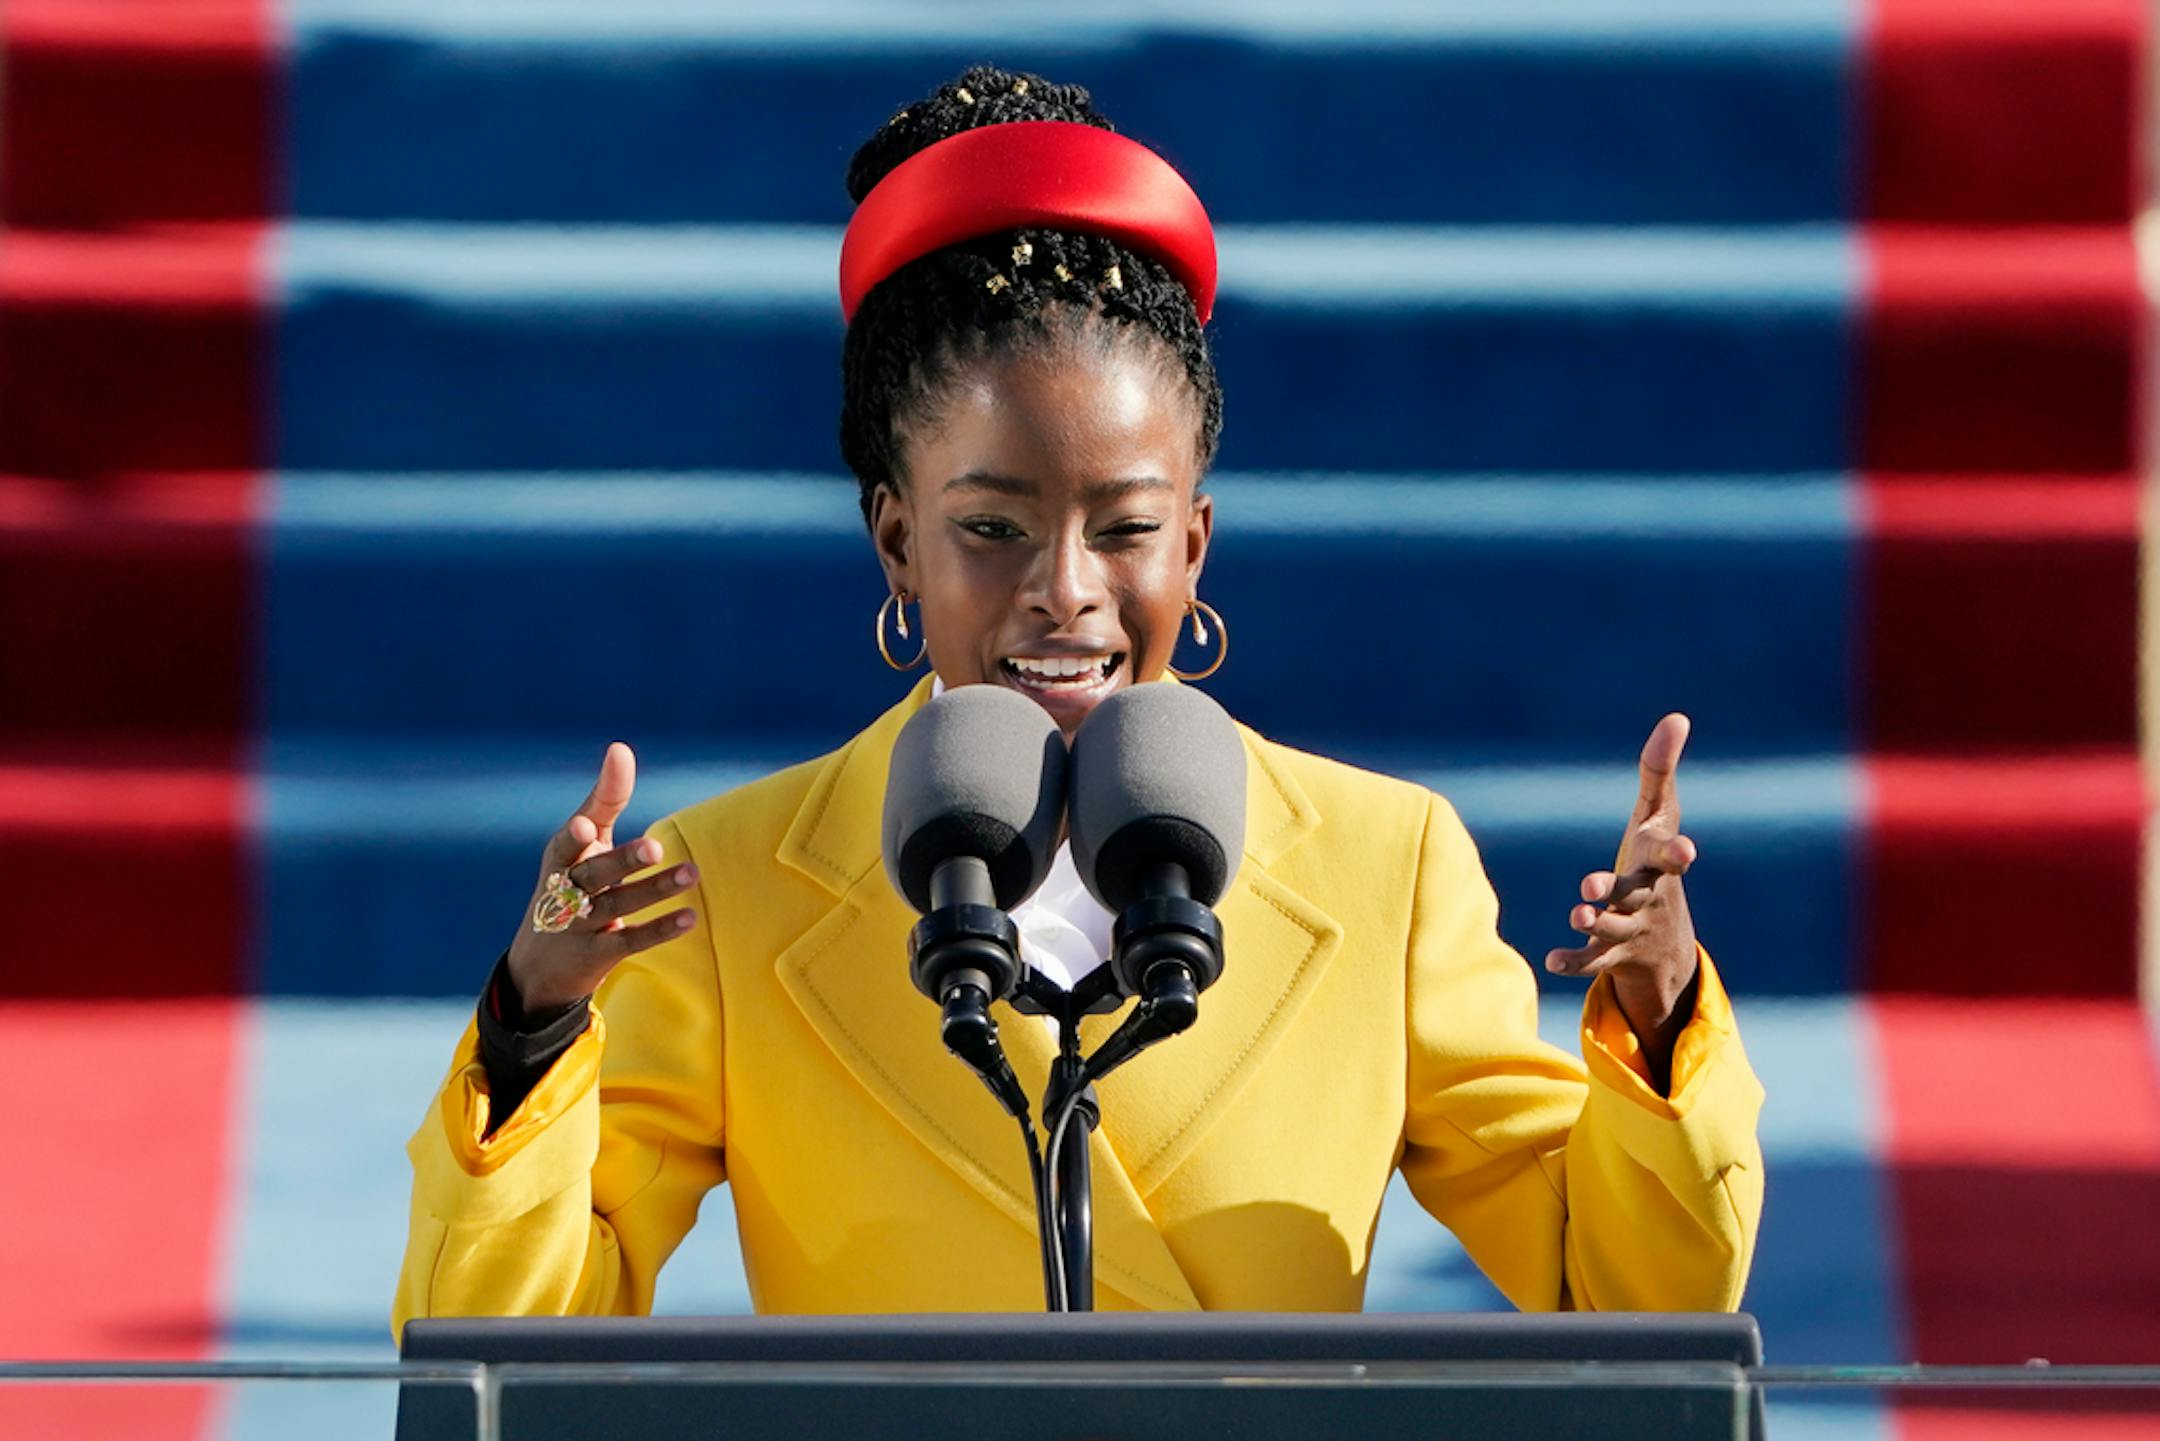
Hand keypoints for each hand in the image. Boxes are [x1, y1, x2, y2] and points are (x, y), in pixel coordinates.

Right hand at [505, 742, 699, 1012]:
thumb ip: (604, 799)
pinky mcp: (598, 955)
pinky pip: (630, 941)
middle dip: (622, 861)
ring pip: (617, 906)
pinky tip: (690, 917)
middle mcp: (564, 892)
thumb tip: (620, 749)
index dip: (575, 836)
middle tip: (656, 847)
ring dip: (654, 890)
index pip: (566, 844)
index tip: (587, 825)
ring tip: (691, 873)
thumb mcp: (580, 843)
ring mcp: (580, 927)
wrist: (539, 965)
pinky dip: (658, 930)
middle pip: (593, 875)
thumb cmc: (569, 883)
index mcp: (560, 860)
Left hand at [1544, 714, 1701, 1075]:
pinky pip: (1593, 962)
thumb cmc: (1656, 864)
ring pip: (1613, 929)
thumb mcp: (1658, 817)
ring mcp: (1631, 929)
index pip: (1672, 858)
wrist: (1666, 947)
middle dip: (1615, 890)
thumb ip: (1660, 770)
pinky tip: (1551, 960)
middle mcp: (1648, 898)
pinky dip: (1574, 962)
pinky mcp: (1611, 956)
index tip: (1685, 852)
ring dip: (1594, 922)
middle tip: (1588, 885)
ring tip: (1576, 914)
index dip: (1677, 855)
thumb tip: (1677, 717)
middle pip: (1635, 895)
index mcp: (1660, 865)